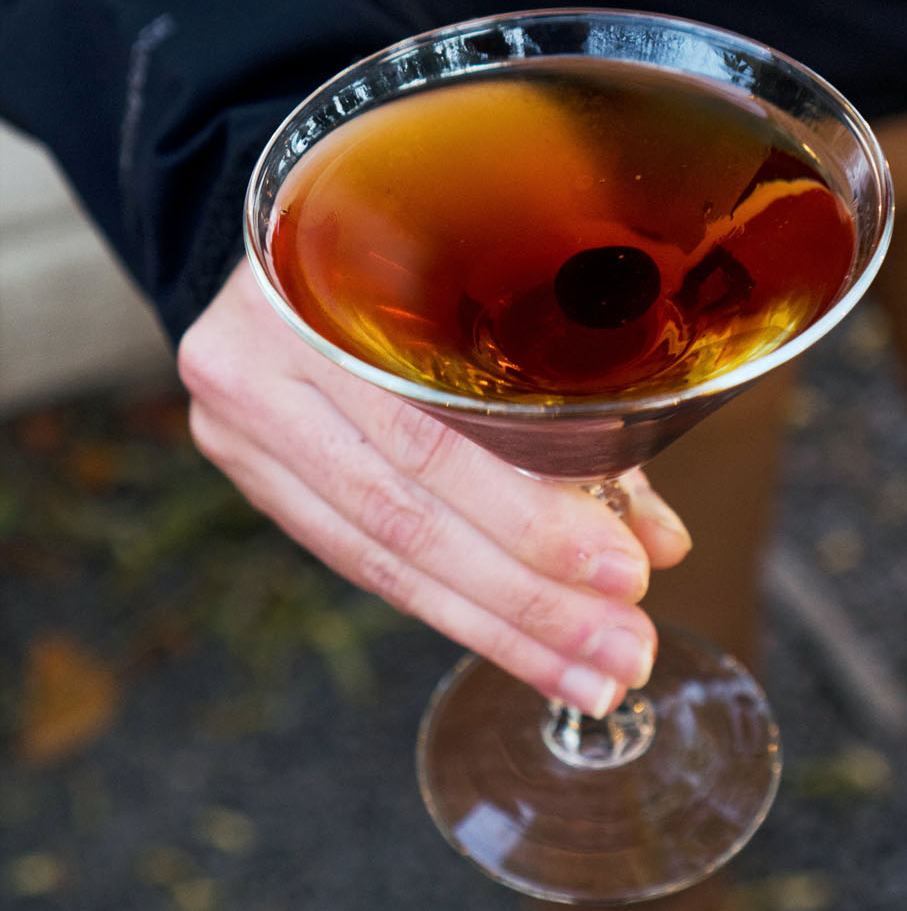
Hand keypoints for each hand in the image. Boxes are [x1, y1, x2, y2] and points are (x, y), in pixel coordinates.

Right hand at [178, 261, 690, 715]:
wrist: (287, 238)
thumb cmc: (408, 254)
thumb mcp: (481, 295)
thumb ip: (566, 411)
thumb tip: (662, 543)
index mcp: (319, 291)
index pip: (431, 437)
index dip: (530, 519)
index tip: (625, 574)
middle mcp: (257, 361)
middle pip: (405, 514)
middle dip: (528, 599)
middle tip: (621, 651)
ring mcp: (241, 421)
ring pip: (380, 555)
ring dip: (498, 627)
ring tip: (587, 672)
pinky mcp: (250, 468)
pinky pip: (355, 558)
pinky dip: (446, 605)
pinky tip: (514, 644)